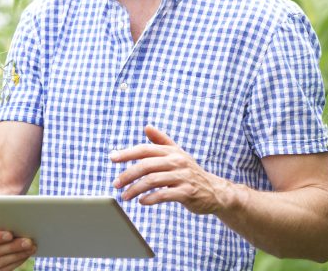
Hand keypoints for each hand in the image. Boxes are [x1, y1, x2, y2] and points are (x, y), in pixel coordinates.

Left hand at [110, 125, 231, 214]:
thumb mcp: (177, 154)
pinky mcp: (187, 192)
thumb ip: (161, 141)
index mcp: (171, 151)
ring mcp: (183, 177)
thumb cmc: (190, 172)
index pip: (145, 149)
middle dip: (127, 174)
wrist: (215, 191)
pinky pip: (164, 195)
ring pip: (152, 181)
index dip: (127, 153)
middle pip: (146, 165)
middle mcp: (177, 161)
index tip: (112, 158)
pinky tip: (142, 202)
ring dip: (135, 189)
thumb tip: (146, 126)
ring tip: (125, 196)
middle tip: (116, 184)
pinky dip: (150, 198)